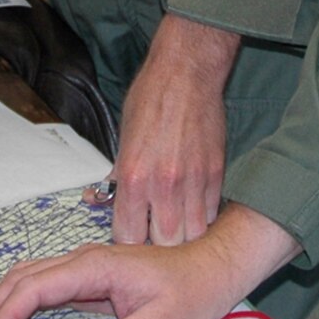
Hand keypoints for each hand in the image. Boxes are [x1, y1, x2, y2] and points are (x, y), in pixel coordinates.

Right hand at [0, 204, 301, 318]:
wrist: (212, 271)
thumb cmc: (191, 293)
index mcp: (96, 267)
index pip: (33, 287)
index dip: (2, 315)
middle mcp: (85, 262)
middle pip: (21, 279)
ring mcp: (85, 268)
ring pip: (28, 280)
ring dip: (1, 306)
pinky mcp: (89, 280)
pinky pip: (43, 289)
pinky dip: (20, 306)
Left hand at [108, 15, 238, 245]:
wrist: (185, 72)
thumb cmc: (150, 99)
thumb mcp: (123, 138)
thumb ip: (118, 175)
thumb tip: (102, 199)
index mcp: (135, 178)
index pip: (128, 237)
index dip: (128, 242)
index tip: (130, 235)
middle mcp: (165, 185)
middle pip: (164, 245)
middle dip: (157, 246)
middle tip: (153, 236)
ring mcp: (194, 182)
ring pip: (193, 235)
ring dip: (183, 235)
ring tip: (176, 228)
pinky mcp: (216, 173)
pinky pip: (210, 213)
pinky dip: (201, 217)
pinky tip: (193, 209)